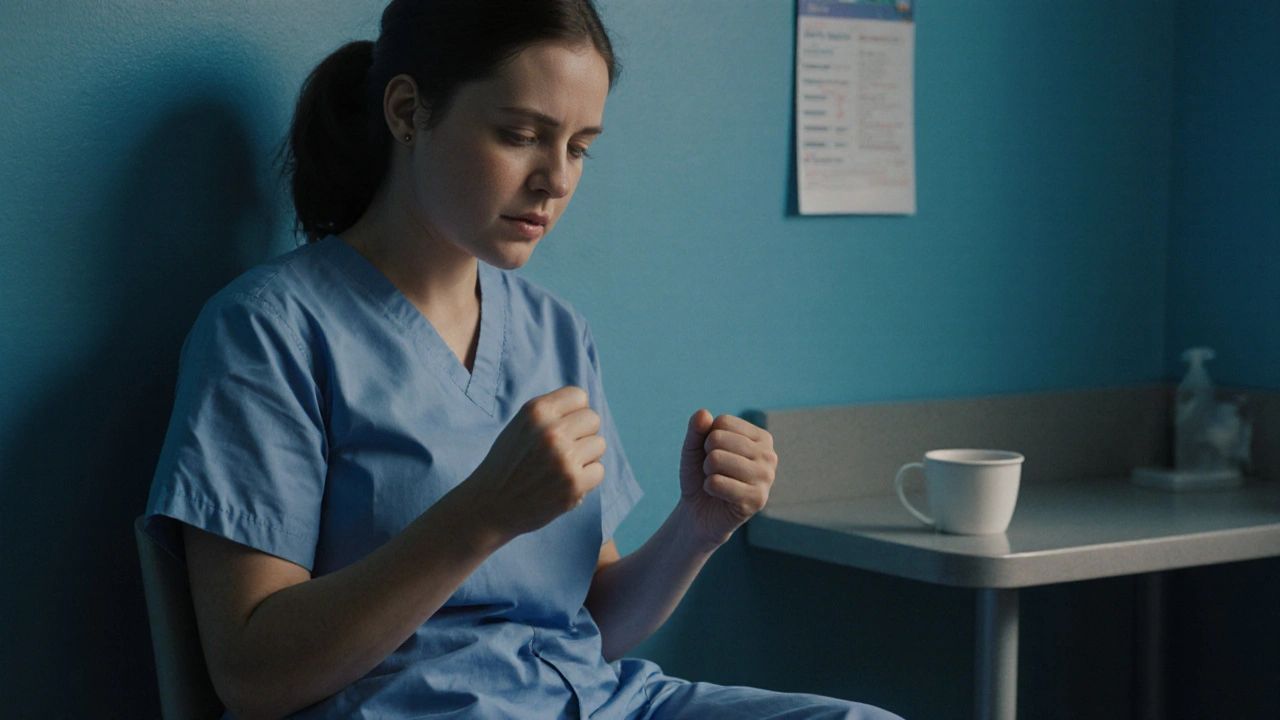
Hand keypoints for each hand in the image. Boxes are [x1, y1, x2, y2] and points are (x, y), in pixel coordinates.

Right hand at [460, 387, 605, 543]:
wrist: (489, 506)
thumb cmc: (507, 465)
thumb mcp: (520, 427)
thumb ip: (550, 414)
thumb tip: (585, 408)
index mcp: (536, 411)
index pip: (578, 396)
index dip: (573, 412)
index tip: (563, 427)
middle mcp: (551, 431)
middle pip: (593, 419)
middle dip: (582, 434)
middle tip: (562, 450)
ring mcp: (564, 458)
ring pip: (599, 444)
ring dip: (586, 457)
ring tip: (562, 467)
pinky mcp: (574, 484)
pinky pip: (599, 470)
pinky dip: (586, 479)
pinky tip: (565, 483)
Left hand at [678, 410, 777, 548]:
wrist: (699, 512)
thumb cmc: (701, 475)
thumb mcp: (694, 447)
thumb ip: (696, 428)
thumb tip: (703, 413)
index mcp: (761, 438)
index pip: (723, 422)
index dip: (708, 438)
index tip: (715, 454)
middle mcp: (769, 456)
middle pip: (717, 439)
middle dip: (706, 457)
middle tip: (715, 472)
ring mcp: (766, 478)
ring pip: (716, 459)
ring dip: (707, 473)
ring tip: (717, 482)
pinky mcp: (757, 500)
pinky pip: (717, 483)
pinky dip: (709, 488)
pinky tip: (719, 496)